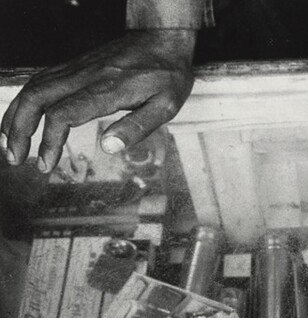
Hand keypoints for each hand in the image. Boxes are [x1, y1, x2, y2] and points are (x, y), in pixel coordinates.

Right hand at [1, 30, 195, 172]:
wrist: (161, 38)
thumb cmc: (167, 75)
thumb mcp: (166, 105)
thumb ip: (137, 127)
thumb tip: (108, 147)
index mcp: (106, 89)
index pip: (63, 114)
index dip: (49, 141)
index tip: (46, 164)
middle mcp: (85, 76)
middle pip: (37, 98)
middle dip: (19, 130)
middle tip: (14, 158)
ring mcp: (77, 68)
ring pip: (33, 88)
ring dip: (16, 116)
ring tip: (9, 144)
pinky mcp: (75, 66)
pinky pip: (40, 80)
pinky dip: (25, 101)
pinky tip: (21, 118)